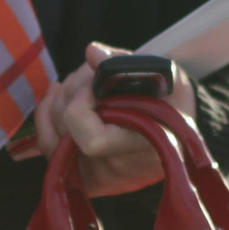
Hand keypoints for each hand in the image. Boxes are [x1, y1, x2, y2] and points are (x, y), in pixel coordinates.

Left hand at [18, 41, 197, 197]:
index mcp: (145, 145)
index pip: (92, 140)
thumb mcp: (166, 76)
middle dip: (74, 89)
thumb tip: (92, 53)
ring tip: (85, 82)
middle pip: (67, 128)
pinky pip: (48, 145)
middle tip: (93, 74)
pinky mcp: (84, 176)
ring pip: (53, 132)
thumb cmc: (175, 102)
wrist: (181, 134)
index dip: (83, 106)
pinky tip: (58, 94)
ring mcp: (98, 176)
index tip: (97, 85)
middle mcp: (118, 169)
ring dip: (62, 97)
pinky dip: (47, 115)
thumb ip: (129, 64)